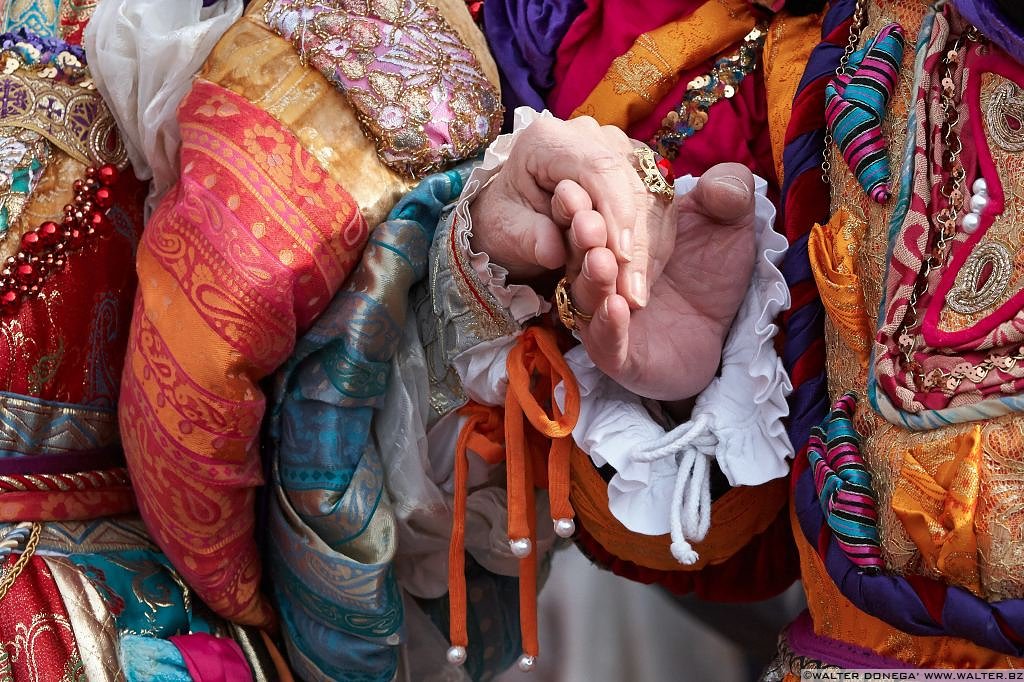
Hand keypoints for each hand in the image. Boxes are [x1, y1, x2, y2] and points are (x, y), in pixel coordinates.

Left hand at [469, 116, 673, 306]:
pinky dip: (653, 247)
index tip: (620, 258)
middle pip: (631, 184)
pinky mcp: (638, 170)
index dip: (615, 213)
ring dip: (648, 250)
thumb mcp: (504, 232)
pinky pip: (658, 208)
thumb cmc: (508, 221)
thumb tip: (552, 250)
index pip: (599, 168)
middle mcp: (591, 135)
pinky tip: (642, 279)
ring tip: (635, 294)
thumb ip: (528, 237)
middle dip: (635, 242)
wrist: (515, 216)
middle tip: (631, 292)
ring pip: (652, 198)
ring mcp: (619, 149)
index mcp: (549, 139)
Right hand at [567, 163, 758, 400]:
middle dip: (581, 234)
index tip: (580, 182)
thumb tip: (722, 182)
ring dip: (590, 277)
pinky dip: (608, 325)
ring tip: (601, 259)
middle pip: (580, 252)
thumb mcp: (729, 222)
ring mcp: (602, 316)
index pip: (595, 213)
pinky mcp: (617, 357)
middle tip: (585, 218)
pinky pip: (604, 342)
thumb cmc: (713, 271)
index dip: (587, 199)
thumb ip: (729, 192)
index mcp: (613, 234)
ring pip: (585, 296)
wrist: (721, 333)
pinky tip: (618, 307)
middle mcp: (597, 273)